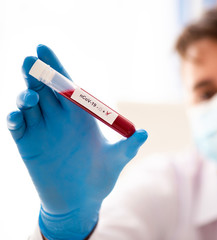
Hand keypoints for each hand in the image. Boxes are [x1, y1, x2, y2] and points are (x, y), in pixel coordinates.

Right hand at [7, 45, 147, 239]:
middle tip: (32, 60)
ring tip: (31, 95)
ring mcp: (42, 130)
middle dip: (37, 73)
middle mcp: (59, 118)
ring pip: (28, 104)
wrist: (80, 202)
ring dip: (26, 95)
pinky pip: (17, 128)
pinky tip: (17, 115)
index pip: (65, 84)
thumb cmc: (101, 178)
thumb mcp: (117, 160)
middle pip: (44, 88)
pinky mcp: (28, 145)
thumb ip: (129, 146)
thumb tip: (144, 133)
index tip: (43, 47)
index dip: (55, 65)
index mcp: (79, 114)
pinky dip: (15, 119)